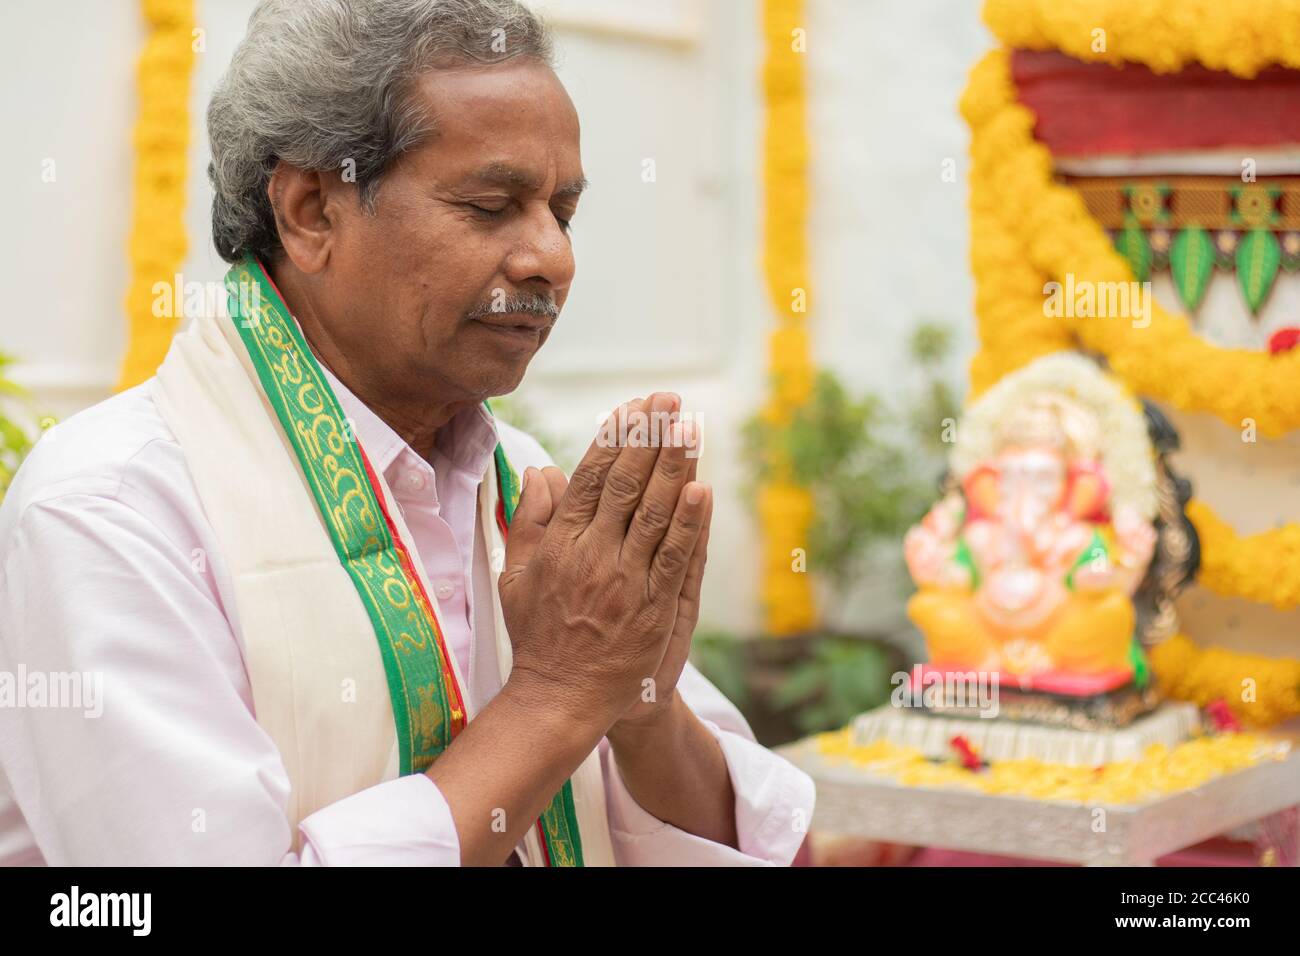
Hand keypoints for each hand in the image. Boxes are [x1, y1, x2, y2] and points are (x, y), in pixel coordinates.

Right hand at [498, 394, 711, 733]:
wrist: (559, 696)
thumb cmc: (537, 634)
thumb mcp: (515, 574)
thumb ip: (528, 520)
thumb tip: (540, 471)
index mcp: (560, 543)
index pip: (591, 477)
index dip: (615, 437)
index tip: (634, 406)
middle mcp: (592, 555)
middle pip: (626, 484)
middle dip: (649, 436)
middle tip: (669, 399)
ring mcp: (625, 581)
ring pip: (654, 513)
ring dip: (674, 466)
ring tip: (691, 426)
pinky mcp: (653, 609)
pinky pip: (675, 558)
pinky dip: (690, 524)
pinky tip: (702, 490)